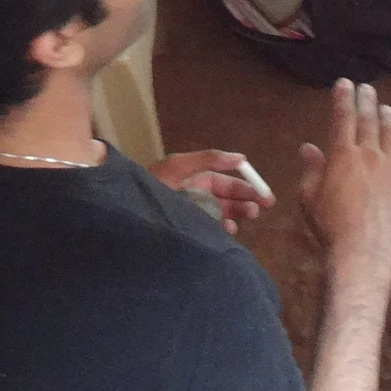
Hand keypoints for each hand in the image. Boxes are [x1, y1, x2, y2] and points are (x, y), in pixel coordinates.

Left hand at [149, 149, 271, 233]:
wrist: (126, 213)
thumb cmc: (152, 185)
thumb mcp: (177, 165)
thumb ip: (208, 159)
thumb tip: (241, 157)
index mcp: (195, 179)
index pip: (226, 183)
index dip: (246, 187)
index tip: (264, 195)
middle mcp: (196, 197)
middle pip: (228, 200)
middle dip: (246, 202)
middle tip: (260, 208)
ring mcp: (192, 216)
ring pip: (222, 216)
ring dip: (237, 215)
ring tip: (248, 216)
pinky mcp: (188, 232)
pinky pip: (210, 231)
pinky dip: (222, 230)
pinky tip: (228, 230)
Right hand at [296, 80, 390, 267]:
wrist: (362, 249)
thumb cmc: (329, 225)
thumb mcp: (309, 197)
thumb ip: (311, 169)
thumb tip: (308, 147)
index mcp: (343, 155)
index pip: (343, 118)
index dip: (343, 99)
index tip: (344, 84)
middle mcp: (369, 155)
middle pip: (369, 120)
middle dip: (366, 101)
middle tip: (366, 88)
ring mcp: (390, 168)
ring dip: (388, 117)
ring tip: (386, 107)